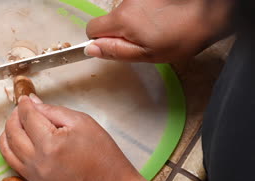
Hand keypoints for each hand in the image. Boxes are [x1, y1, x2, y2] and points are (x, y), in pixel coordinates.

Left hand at [0, 94, 140, 180]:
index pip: (27, 117)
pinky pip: (12, 161)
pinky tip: (20, 138)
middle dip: (14, 116)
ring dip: (9, 131)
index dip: (25, 104)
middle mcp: (36, 161)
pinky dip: (11, 147)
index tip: (26, 98)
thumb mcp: (81, 122)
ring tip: (20, 122)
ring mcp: (33, 173)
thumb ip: (52, 111)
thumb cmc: (101, 153)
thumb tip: (32, 102)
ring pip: (6, 147)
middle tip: (23, 108)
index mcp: (49, 144)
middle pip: (12, 131)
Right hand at [85, 0, 233, 61]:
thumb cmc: (181, 37)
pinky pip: (139, 5)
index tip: (116, 47)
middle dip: (121, 32)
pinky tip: (164, 19)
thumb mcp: (147, 54)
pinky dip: (148, 13)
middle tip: (144, 42)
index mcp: (122, 20)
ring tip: (159, 29)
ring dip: (137, 22)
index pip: (92, 28)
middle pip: (110, 20)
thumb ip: (116, 51)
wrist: (212, 11)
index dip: (100, 41)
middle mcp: (126, 2)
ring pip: (126, 12)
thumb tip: (91, 49)